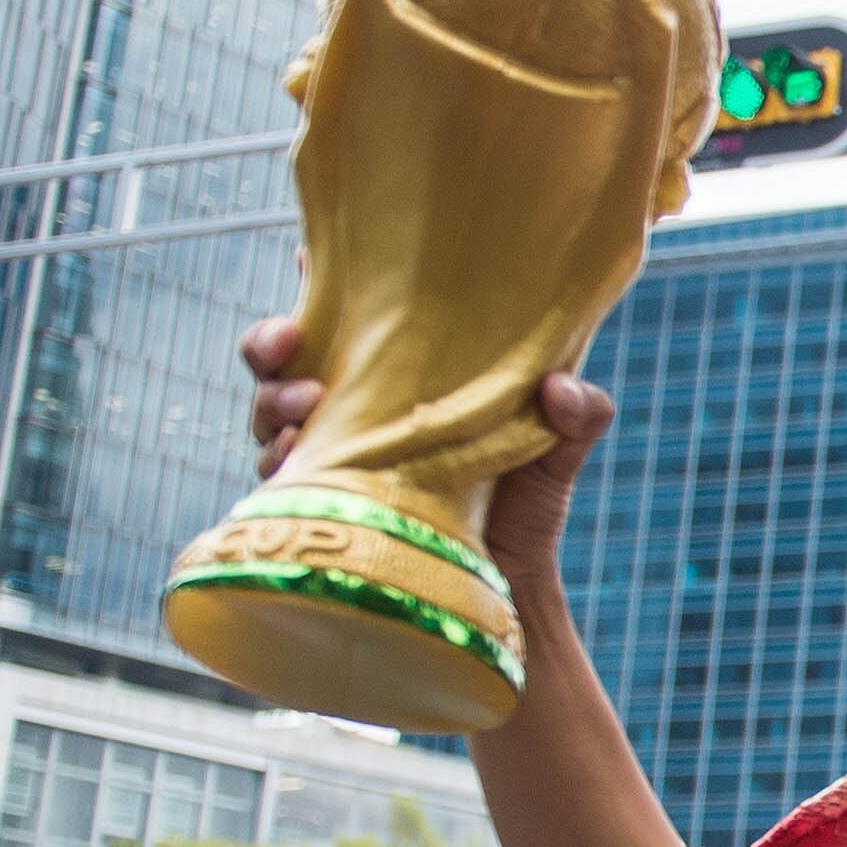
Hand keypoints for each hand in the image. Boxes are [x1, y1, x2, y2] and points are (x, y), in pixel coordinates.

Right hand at [241, 317, 610, 584]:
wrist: (504, 587)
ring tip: (305, 406)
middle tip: (290, 343)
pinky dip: (276, 461)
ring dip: (274, 400)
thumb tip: (560, 389)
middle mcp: (355, 405)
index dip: (319, 283)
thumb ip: (577, 413)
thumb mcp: (558, 448)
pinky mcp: (319, 501)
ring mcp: (331, 452)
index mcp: (402, 372)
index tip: (303, 259)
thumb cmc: (527, 504)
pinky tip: (294, 458)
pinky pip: (274, 475)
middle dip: (270, 340)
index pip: (351, 316)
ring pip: (269, 410)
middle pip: (284, 356)